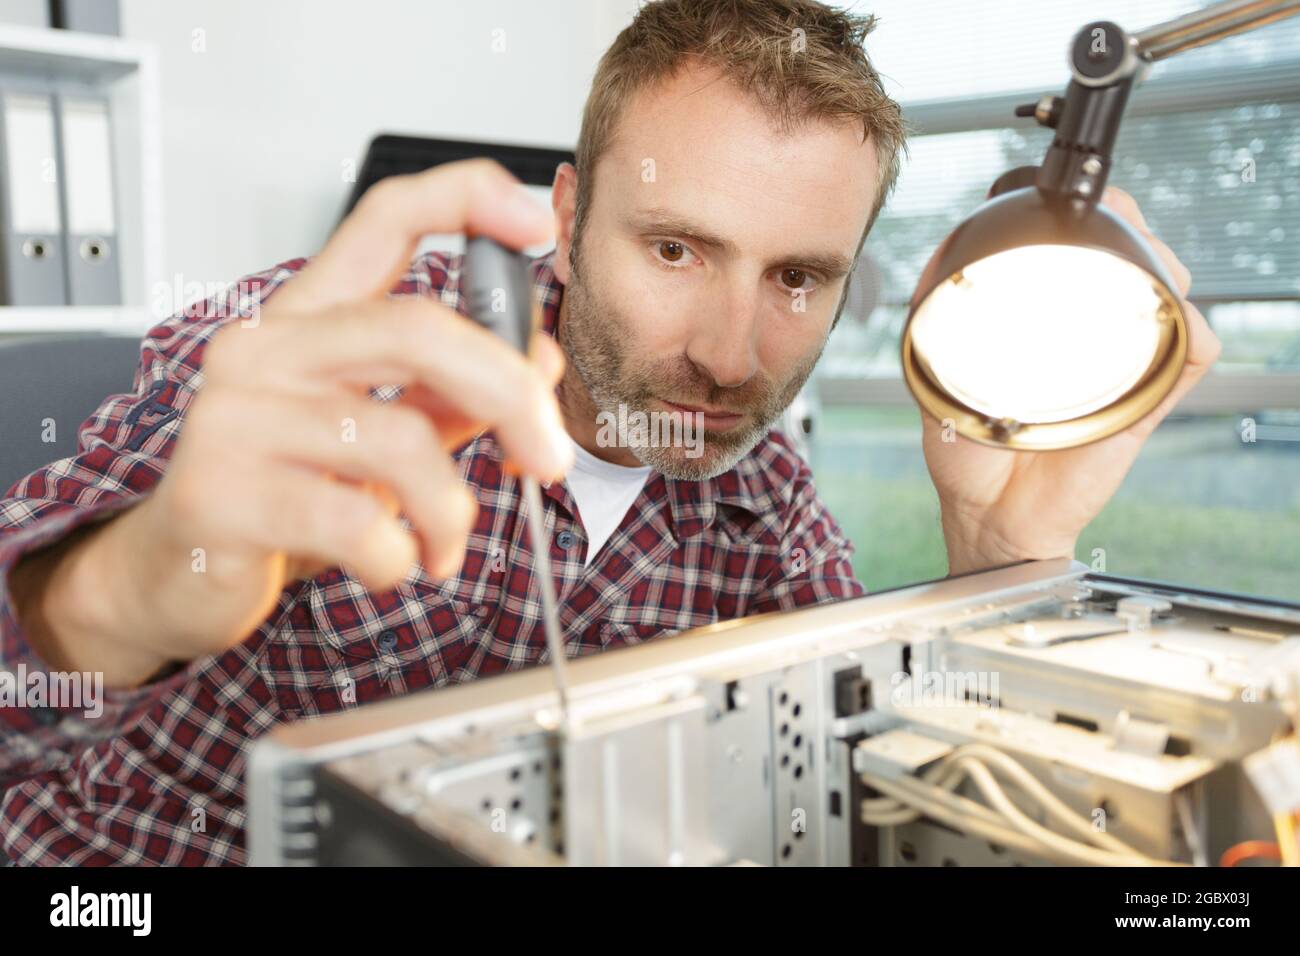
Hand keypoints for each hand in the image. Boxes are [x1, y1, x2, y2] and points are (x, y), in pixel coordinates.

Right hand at [16, 159, 572, 686]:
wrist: (180, 572)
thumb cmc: (283, 494)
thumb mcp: (377, 434)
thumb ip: (451, 394)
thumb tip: (537, 359)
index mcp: (309, 319)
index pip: (385, 220)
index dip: (466, 202)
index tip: (536, 224)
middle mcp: (265, 349)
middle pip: (418, 330)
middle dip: (512, 395)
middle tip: (550, 457)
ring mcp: (236, 417)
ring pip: (399, 440)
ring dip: (450, 511)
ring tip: (441, 544)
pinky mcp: (221, 494)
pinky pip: (356, 523)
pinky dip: (399, 558)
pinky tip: (392, 565)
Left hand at [923, 186, 1221, 574]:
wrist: (990, 515)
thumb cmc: (969, 449)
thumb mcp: (936, 373)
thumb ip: (933, 319)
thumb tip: (939, 258)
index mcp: (1048, 322)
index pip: (1085, 247)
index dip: (1090, 210)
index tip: (1065, 194)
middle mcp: (1092, 335)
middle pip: (1136, 255)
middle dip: (1130, 222)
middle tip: (1106, 218)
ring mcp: (1124, 364)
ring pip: (1172, 291)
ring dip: (1163, 265)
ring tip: (1135, 263)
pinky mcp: (1147, 401)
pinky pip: (1191, 355)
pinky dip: (1191, 330)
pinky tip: (1169, 321)